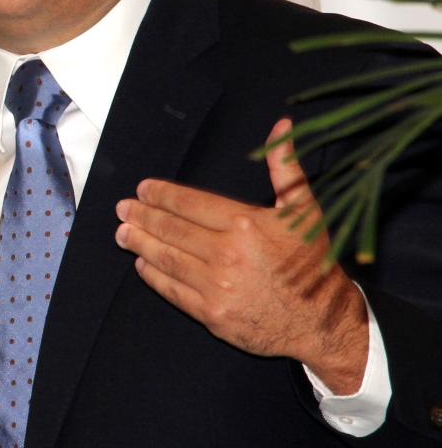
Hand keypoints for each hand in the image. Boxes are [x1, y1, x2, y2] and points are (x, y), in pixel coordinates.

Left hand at [115, 119, 368, 393]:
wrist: (324, 321)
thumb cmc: (313, 262)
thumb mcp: (304, 209)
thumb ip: (286, 168)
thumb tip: (281, 126)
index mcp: (244, 225)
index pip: (189, 203)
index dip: (162, 194)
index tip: (143, 189)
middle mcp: (226, 255)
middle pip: (172, 230)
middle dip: (143, 216)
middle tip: (122, 208)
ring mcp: (217, 287)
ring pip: (167, 259)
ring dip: (140, 243)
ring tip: (122, 233)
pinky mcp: (213, 314)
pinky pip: (173, 291)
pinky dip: (154, 276)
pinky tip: (142, 264)